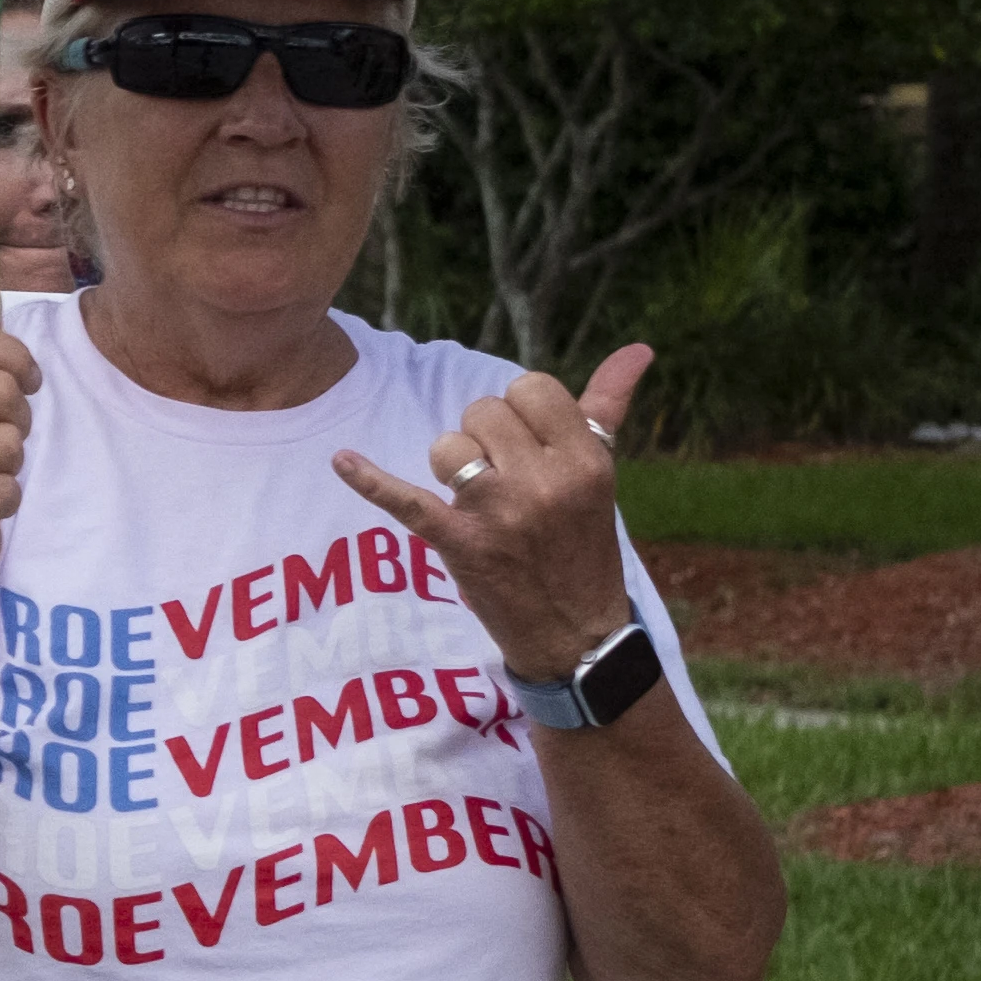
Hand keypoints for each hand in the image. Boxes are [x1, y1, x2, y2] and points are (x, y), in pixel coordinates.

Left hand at [333, 346, 652, 682]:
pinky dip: (370, 480)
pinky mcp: (462, 544)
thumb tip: (639, 348)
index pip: (530, 387)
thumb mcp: (602, 473)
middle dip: (484, 437)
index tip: (527, 440)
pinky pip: (406, 501)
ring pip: (447, 446)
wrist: (575, 632)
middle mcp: (546, 482)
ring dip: (452, 465)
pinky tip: (341, 460)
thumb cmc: (584, 540)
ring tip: (477, 497)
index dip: (519, 408)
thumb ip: (608, 405)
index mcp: (585, 459)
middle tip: (505, 477)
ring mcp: (501, 514)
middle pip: (482, 411)